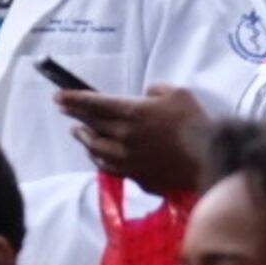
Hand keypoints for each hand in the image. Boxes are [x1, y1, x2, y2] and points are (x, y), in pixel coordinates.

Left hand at [56, 84, 213, 196]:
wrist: (207, 158)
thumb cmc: (195, 122)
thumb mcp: (177, 93)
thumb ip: (155, 90)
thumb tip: (145, 95)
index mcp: (132, 112)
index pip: (94, 104)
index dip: (74, 99)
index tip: (58, 96)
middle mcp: (123, 136)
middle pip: (92, 125)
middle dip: (75, 115)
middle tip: (65, 109)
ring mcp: (127, 158)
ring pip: (95, 148)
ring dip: (84, 138)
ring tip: (78, 132)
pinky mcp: (134, 175)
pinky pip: (108, 166)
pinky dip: (98, 157)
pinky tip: (97, 153)